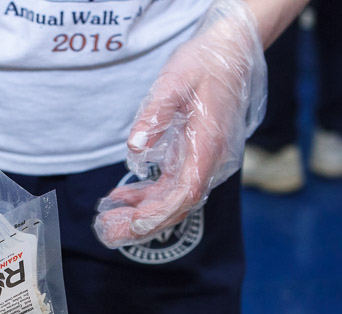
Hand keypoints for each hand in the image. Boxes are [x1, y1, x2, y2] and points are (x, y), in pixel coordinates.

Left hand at [93, 0, 266, 247]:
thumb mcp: (175, 80)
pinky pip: (172, 187)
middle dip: (144, 223)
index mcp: (209, 145)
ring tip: (108, 222)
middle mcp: (211, 161)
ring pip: (173, 201)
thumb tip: (135, 146)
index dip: (161, 211)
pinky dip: (147, 197)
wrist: (233, 52)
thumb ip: (155, 114)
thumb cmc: (205, 62)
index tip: (135, 222)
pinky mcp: (195, 158)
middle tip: (108, 233)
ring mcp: (204, 162)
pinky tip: (121, 198)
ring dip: (141, 214)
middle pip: (178, 205)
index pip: (187, 191)